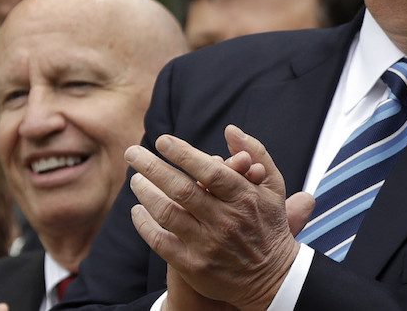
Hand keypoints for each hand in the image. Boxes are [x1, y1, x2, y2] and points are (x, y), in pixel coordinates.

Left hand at [127, 125, 309, 309]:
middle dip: (152, 167)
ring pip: (167, 213)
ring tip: (136, 179)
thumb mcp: (273, 186)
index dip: (183, 154)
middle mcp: (226, 221)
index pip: (209, 172)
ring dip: (146, 193)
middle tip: (133, 152)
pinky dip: (144, 224)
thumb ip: (256, 153)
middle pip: (182, 190)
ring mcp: (208, 244)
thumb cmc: (269, 223)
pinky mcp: (193, 265)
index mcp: (245, 198)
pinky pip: (160, 241)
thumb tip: (230, 130)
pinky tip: (138, 210)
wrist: (271, 275)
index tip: (162, 140)